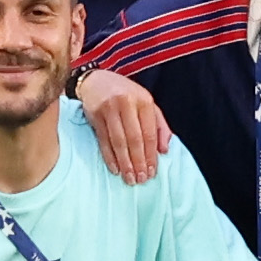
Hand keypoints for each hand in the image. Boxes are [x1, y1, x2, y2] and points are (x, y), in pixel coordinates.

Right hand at [76, 69, 168, 185]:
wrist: (97, 80)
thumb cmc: (126, 95)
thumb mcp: (147, 104)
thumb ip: (159, 125)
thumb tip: (164, 150)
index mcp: (144, 100)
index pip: (149, 133)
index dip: (151, 154)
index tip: (152, 172)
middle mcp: (127, 103)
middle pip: (134, 138)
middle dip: (138, 162)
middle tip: (141, 179)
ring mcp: (109, 109)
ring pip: (118, 141)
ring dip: (125, 163)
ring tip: (129, 178)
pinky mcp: (95, 115)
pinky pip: (103, 140)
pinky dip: (109, 157)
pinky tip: (115, 169)